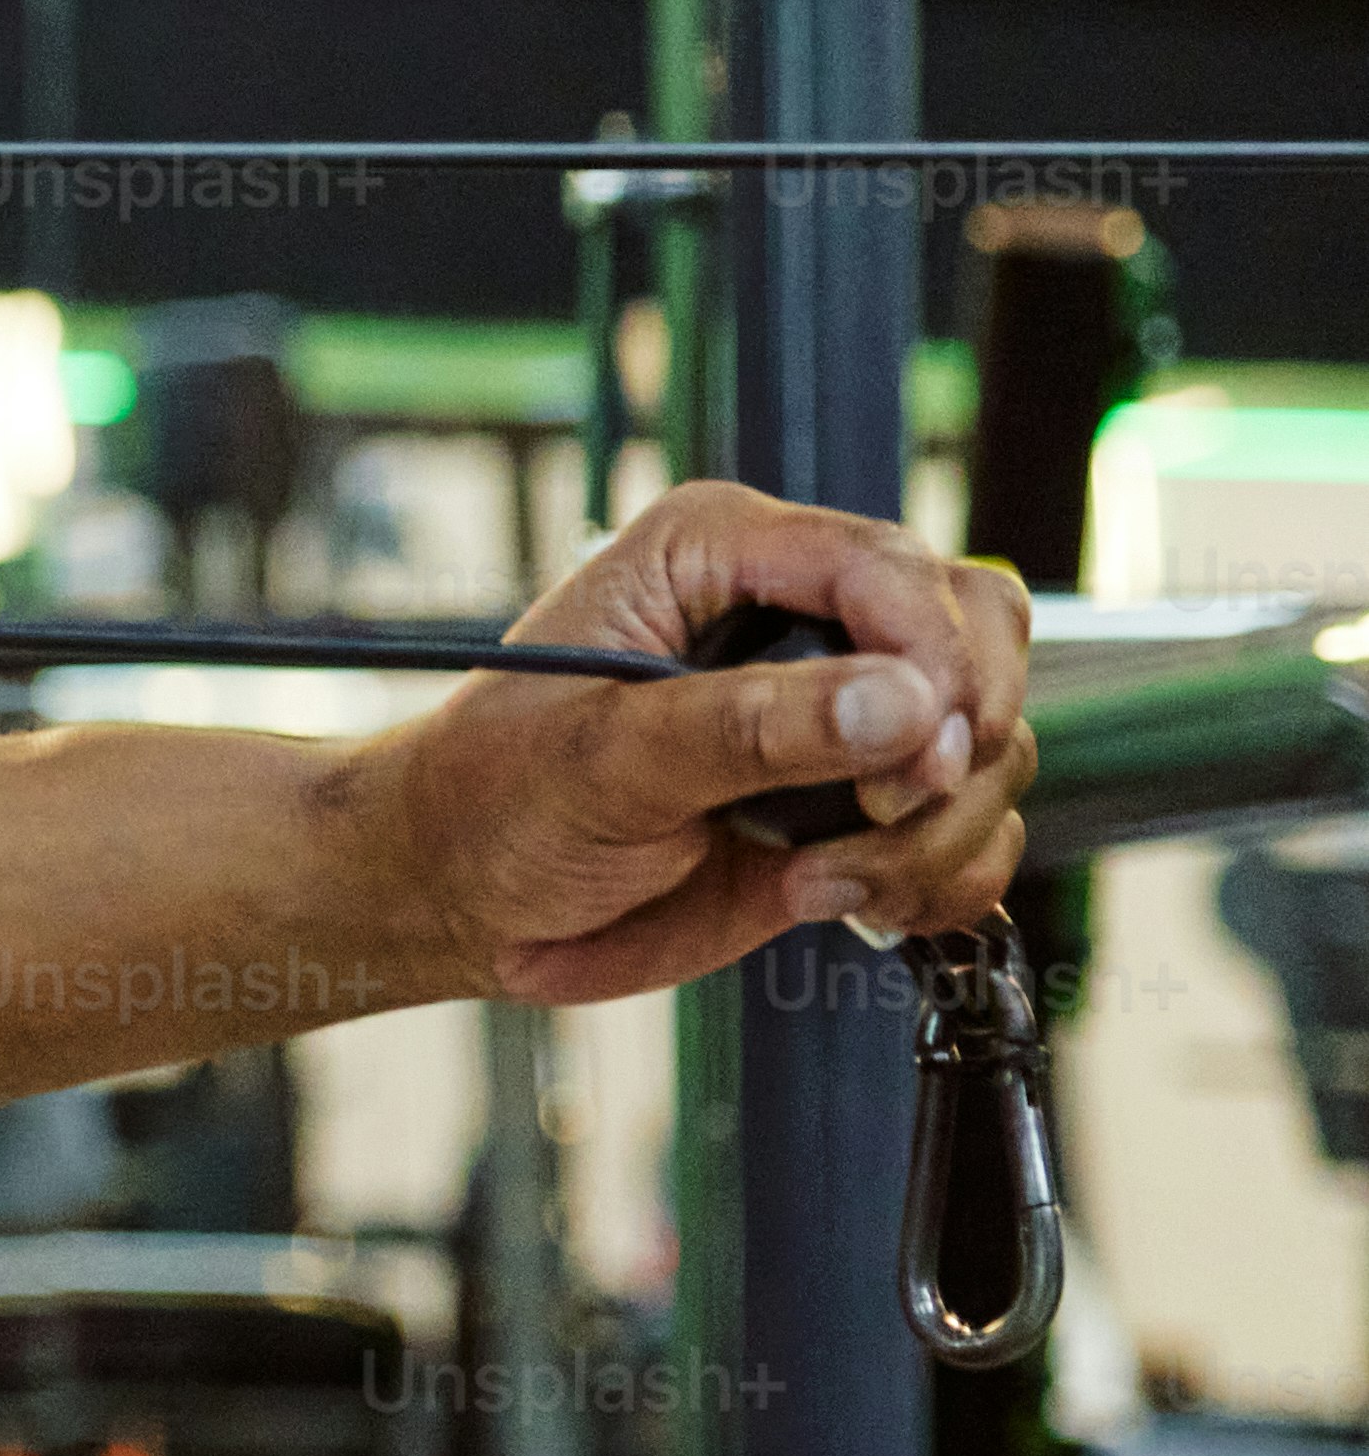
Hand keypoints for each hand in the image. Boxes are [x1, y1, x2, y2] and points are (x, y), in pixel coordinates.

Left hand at [365, 477, 1036, 1002]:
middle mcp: (802, 615)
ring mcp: (842, 711)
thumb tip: (902, 704)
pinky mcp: (858, 801)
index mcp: (723, 552)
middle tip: (876, 813)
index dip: (932, 655)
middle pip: (981, 637)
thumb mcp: (601, 760)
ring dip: (933, 833)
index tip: (918, 749)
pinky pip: (974, 828)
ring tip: (816, 882)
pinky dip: (940, 880)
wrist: (464, 900)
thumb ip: (749, 727)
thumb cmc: (491, 803)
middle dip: (956, 741)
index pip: (893, 567)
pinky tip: (844, 903)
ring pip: (991, 745)